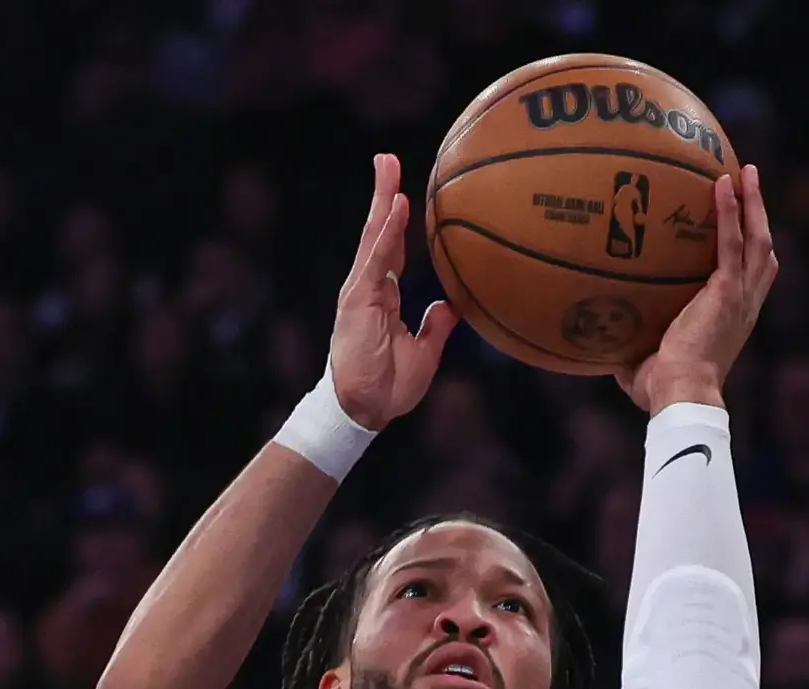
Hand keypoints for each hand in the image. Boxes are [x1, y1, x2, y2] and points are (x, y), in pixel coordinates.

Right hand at [328, 153, 455, 430]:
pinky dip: (387, 231)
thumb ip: (435, 328)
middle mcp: (368, 286)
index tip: (404, 192)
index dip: (397, 220)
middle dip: (383, 193)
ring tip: (387, 164)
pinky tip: (396, 206)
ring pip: (373, 235)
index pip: (390, 248)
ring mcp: (361, 289)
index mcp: (381, 296)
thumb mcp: (423, 354)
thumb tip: (450, 306)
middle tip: (387, 159)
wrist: (364, 410)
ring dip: (382, 198)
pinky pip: (376, 258)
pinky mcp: (358, 298)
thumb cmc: (388, 387)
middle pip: (377, 231)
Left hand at [616, 164, 778, 414]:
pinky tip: (723, 183)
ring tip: (747, 172)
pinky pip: (732, 241)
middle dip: (760, 217)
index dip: (751, 253)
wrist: (681, 397)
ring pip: (757, 239)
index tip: (745, 230)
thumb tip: (604, 348)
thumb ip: (634, 352)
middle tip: (750, 185)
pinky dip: (731, 211)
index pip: (751, 280)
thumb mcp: (646, 367)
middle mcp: (745, 305)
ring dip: (754, 203)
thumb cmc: (663, 393)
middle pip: (763, 251)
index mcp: (733, 321)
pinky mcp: (727, 290)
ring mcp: (739, 296)